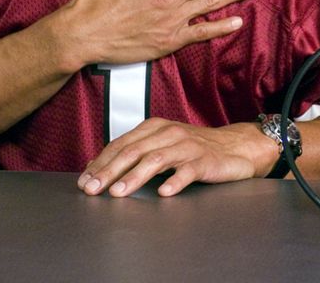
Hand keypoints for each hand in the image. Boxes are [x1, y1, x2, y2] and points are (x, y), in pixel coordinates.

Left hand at [77, 118, 275, 197]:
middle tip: (93, 189)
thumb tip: (95, 168)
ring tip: (118, 193)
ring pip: (157, 159)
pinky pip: (188, 171)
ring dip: (135, 176)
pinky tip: (163, 193)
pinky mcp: (205, 161)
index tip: (84, 181)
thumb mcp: (161, 145)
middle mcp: (169, 133)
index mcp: (155, 127)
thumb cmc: (193, 149)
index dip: (101, 162)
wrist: (235, 147)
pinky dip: (174, 181)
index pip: (121, 144)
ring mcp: (188, 146)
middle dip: (110, 171)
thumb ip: (133, 153)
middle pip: (134, 151)